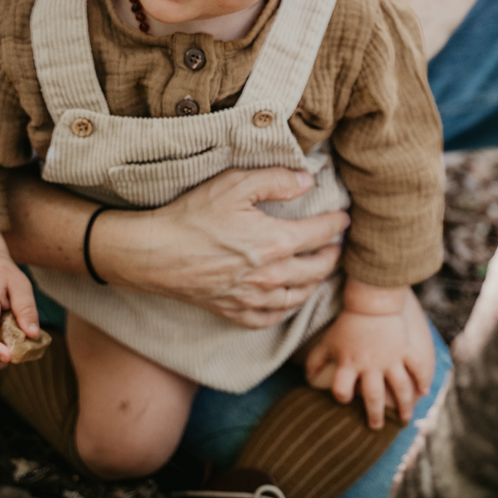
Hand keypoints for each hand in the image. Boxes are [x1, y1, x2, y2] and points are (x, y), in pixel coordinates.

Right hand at [108, 167, 348, 328]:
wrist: (153, 253)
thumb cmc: (192, 216)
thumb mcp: (234, 184)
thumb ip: (275, 179)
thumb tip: (307, 180)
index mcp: (275, 242)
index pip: (321, 234)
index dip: (336, 224)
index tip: (343, 218)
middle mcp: (271, 275)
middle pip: (317, 269)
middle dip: (332, 256)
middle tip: (336, 246)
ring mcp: (253, 297)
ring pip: (299, 296)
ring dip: (315, 283)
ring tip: (317, 271)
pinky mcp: (233, 311)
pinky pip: (271, 318)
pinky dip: (286, 308)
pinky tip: (286, 299)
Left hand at [306, 290, 433, 428]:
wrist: (370, 303)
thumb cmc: (347, 324)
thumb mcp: (328, 342)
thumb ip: (316, 360)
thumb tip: (306, 379)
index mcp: (349, 363)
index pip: (341, 389)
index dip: (342, 396)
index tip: (346, 399)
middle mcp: (370, 365)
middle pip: (373, 397)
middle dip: (375, 415)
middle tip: (376, 426)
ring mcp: (390, 358)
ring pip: (400, 389)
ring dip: (403, 405)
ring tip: (405, 418)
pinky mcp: (404, 350)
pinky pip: (416, 368)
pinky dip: (422, 380)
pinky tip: (424, 391)